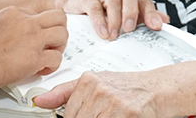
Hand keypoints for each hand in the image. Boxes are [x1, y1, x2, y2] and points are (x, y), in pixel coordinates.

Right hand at [0, 7, 67, 87]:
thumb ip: (4, 23)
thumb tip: (11, 28)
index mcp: (14, 12)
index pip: (37, 14)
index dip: (38, 26)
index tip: (35, 35)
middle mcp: (27, 22)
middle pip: (58, 17)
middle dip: (59, 27)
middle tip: (54, 39)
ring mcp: (33, 39)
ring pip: (62, 34)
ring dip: (60, 45)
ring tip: (52, 52)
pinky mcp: (36, 58)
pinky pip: (56, 58)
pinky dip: (53, 65)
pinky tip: (45, 68)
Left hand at [33, 71, 161, 117]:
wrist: (156, 89)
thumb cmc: (125, 87)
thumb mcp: (94, 83)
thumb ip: (64, 93)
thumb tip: (39, 101)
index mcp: (88, 81)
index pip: (68, 115)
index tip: (84, 116)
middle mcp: (99, 90)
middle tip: (100, 115)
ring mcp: (114, 104)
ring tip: (110, 115)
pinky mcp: (128, 115)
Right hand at [60, 0, 168, 39]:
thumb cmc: (102, 5)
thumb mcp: (123, 10)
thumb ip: (142, 15)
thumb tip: (164, 20)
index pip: (143, 0)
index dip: (151, 13)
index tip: (156, 27)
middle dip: (131, 12)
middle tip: (129, 30)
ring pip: (112, 0)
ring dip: (114, 20)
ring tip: (113, 36)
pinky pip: (94, 6)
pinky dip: (99, 21)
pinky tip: (102, 32)